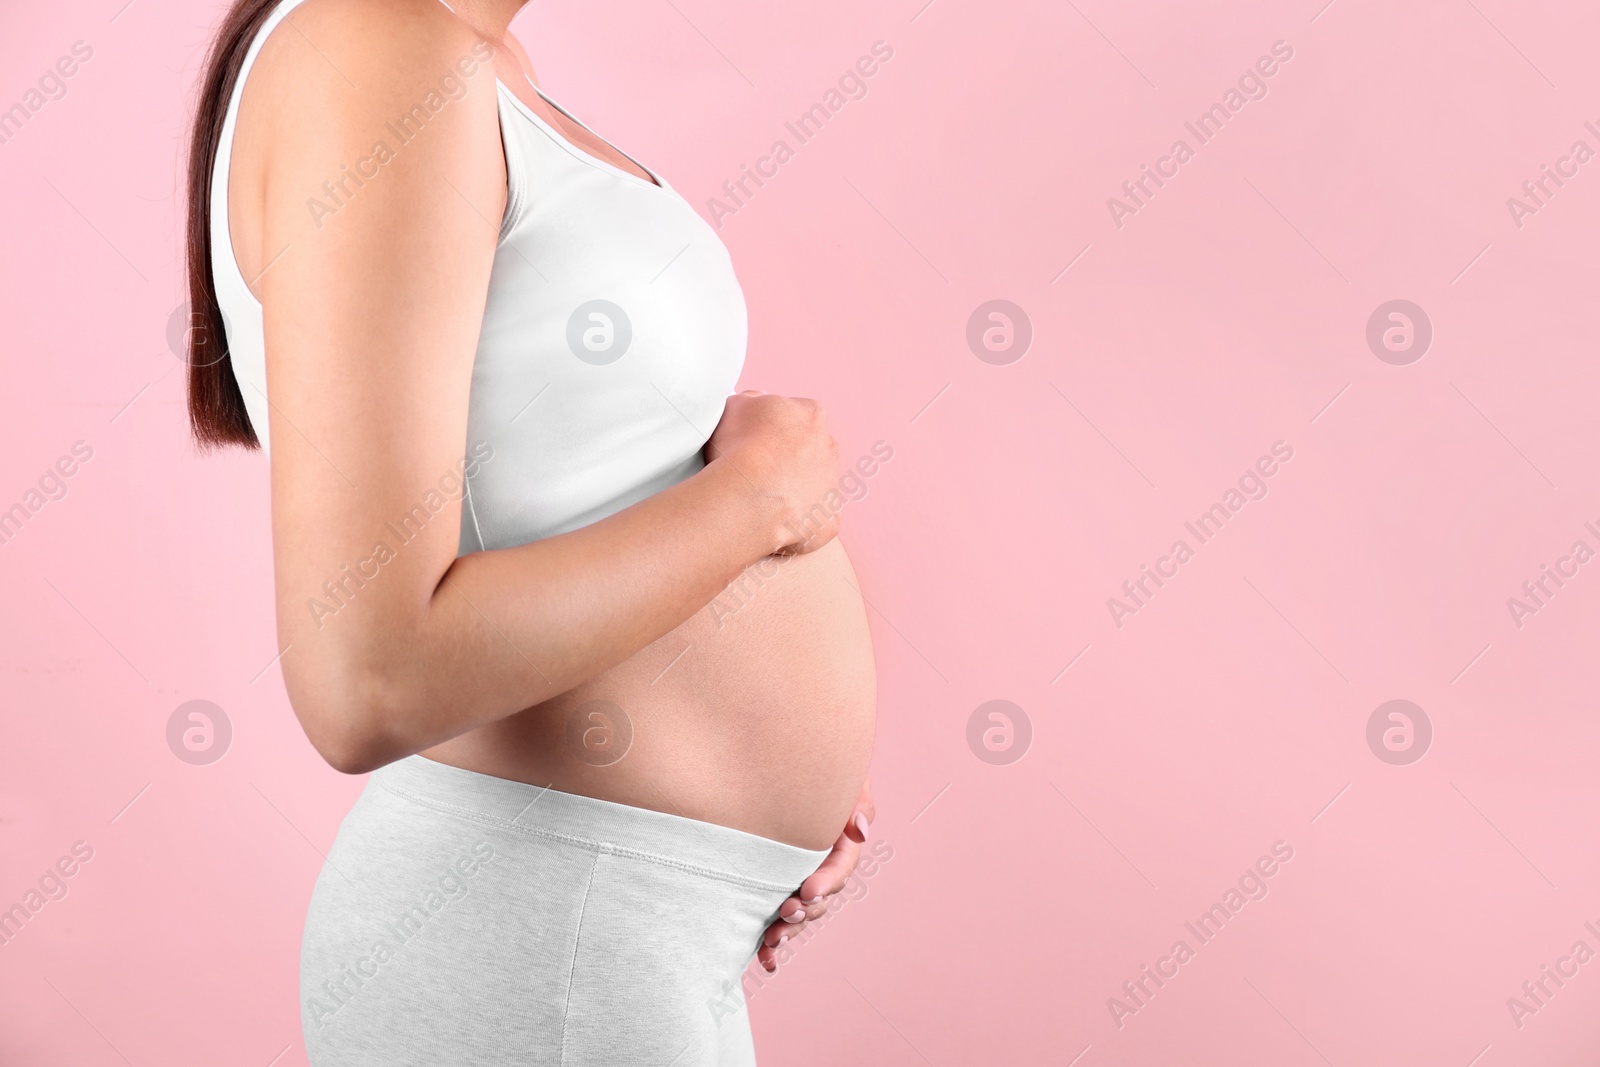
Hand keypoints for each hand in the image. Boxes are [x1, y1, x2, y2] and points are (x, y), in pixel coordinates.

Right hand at [707, 390, 840, 555]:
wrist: (749, 497)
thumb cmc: (739, 448)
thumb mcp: (734, 405)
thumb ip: (751, 401)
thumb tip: (756, 404)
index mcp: (811, 415)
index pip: (795, 417)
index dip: (771, 430)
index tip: (752, 442)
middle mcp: (830, 448)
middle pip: (810, 452)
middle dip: (787, 461)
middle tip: (756, 474)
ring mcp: (832, 487)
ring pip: (814, 488)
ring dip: (793, 493)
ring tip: (761, 503)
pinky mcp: (828, 521)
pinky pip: (815, 524)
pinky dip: (798, 527)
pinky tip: (773, 527)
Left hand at [756, 776, 874, 972]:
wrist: (779, 757)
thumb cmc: (816, 764)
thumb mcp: (845, 775)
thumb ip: (857, 799)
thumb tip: (858, 830)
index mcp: (839, 842)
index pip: (839, 867)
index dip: (826, 882)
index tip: (806, 890)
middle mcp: (820, 864)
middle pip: (821, 898)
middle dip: (806, 912)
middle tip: (785, 913)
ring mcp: (797, 876)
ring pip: (800, 912)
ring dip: (789, 930)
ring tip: (771, 940)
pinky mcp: (774, 884)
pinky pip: (775, 916)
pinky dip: (772, 943)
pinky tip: (764, 961)